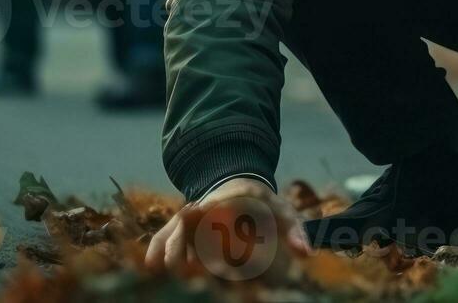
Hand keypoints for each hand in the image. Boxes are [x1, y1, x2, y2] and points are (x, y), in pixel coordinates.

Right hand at [144, 176, 307, 278]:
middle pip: (192, 225)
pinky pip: (164, 235)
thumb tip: (306, 253)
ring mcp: (193, 216)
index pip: (222, 215)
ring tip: (167, 271)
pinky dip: (157, 247)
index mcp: (235, 200)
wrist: (240, 187)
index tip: (213, 249)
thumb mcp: (283, 213)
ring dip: (171, 250)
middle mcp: (210, 206)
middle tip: (186, 268)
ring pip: (174, 231)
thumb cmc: (264, 205)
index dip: (216, 231)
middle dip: (187, 247)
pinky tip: (151, 266)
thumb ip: (296, 231)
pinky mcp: (181, 227)